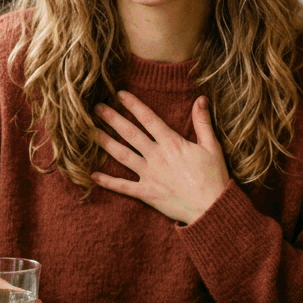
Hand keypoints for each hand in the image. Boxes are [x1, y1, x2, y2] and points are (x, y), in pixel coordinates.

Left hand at [91, 91, 230, 224]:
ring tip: (89, 132)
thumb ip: (203, 122)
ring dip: (104, 143)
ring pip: (122, 155)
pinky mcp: (146, 193)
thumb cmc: (213, 177)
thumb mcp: (212, 146)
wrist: (211, 208)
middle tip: (96, 108)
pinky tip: (93, 175)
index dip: (133, 105)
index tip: (120, 94)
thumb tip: (201, 99)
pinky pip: (123, 187)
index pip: (148, 119)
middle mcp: (156, 157)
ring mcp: (149, 175)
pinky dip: (107, 181)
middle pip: (130, 134)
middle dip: (112, 119)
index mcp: (171, 143)